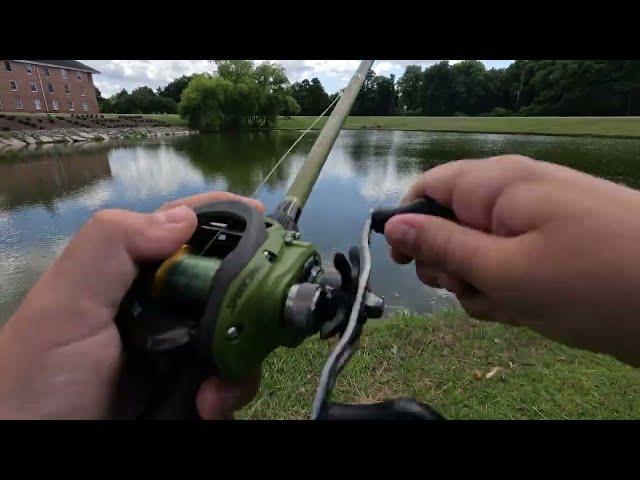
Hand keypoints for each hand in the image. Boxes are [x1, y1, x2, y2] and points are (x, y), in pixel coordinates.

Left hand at [0, 191, 263, 418]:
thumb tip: (186, 218)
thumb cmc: (41, 376)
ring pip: (236, 335)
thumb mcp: (66, 303)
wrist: (34, 448)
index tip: (263, 218)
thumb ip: (112, 246)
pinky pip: (229, 382)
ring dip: (240, 355)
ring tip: (216, 387)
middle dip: (248, 298)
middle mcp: (161, 308)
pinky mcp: (188, 393)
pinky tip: (210, 407)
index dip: (224, 220)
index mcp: (132, 275)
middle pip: (227, 284)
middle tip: (263, 315)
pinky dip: (230, 393)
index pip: (185, 232)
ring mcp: (178, 352)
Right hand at [384, 155, 639, 365]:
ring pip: (479, 254)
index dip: (408, 224)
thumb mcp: (502, 270)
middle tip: (474, 289)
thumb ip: (442, 245)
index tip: (407, 264)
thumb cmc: (593, 282)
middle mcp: (515, 196)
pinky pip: (510, 267)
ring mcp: (537, 224)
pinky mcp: (554, 250)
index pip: (428, 188)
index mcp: (498, 185)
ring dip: (481, 287)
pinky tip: (529, 310)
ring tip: (512, 305)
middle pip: (450, 225)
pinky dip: (508, 293)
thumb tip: (393, 225)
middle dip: (451, 266)